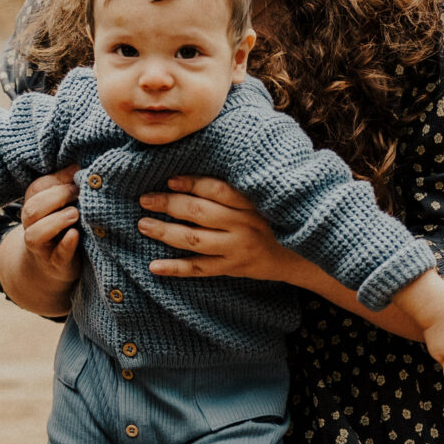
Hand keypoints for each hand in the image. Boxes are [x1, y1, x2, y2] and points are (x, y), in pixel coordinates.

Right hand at [0, 165, 80, 315]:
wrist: (52, 267)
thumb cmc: (62, 227)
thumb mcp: (61, 204)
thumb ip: (66, 184)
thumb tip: (77, 165)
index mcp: (33, 206)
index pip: (36, 189)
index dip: (55, 181)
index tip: (77, 176)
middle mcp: (32, 226)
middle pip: (32, 209)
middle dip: (55, 198)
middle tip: (77, 192)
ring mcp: (42, 247)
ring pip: (35, 234)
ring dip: (55, 221)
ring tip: (75, 214)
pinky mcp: (56, 264)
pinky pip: (57, 256)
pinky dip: (66, 245)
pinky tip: (75, 235)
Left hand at [138, 175, 301, 282]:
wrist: (299, 256)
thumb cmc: (272, 219)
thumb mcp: (261, 198)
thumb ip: (233, 188)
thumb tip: (193, 174)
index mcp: (250, 202)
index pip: (217, 190)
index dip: (192, 183)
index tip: (170, 179)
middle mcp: (243, 225)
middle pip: (200, 213)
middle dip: (169, 205)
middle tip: (145, 200)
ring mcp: (236, 248)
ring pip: (195, 240)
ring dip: (166, 233)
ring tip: (143, 225)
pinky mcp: (232, 268)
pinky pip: (200, 269)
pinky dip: (175, 268)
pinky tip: (154, 267)